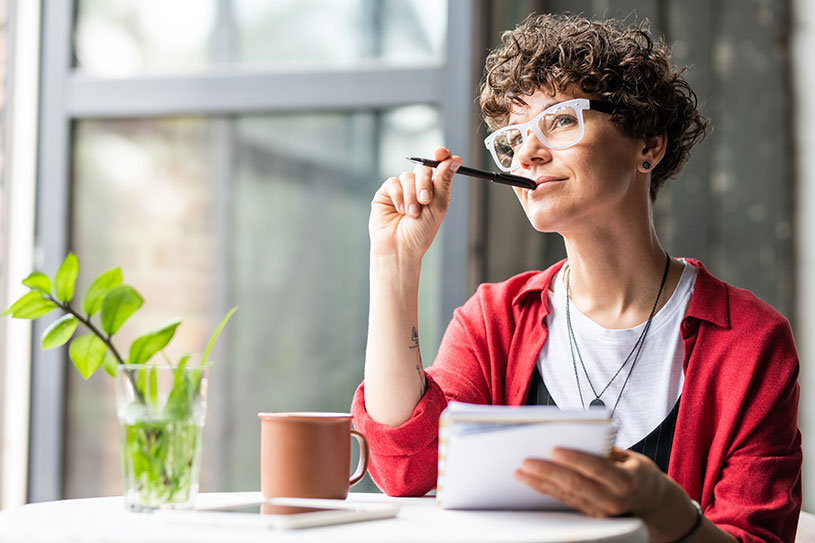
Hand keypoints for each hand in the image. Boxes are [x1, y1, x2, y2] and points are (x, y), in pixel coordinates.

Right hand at [369, 147, 460, 261]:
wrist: (400, 247)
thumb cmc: (420, 233)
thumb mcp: (438, 206)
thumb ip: (444, 181)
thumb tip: (455, 159)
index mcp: (436, 190)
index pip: (439, 165)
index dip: (441, 156)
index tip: (441, 152)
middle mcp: (419, 187)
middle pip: (424, 168)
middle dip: (425, 183)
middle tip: (425, 200)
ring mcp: (402, 189)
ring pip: (408, 176)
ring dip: (411, 195)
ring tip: (411, 213)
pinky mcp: (387, 193)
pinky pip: (393, 183)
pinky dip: (398, 196)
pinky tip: (399, 210)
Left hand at [515, 447, 700, 541]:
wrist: (652, 502)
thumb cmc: (637, 471)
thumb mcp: (629, 456)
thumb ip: (604, 449)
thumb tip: (577, 434)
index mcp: (626, 480)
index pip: (597, 469)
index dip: (575, 459)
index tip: (554, 449)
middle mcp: (614, 500)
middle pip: (577, 485)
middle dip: (549, 473)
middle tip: (527, 461)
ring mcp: (602, 512)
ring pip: (567, 495)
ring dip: (541, 483)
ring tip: (521, 472)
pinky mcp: (592, 516)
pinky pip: (566, 502)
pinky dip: (546, 491)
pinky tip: (531, 482)